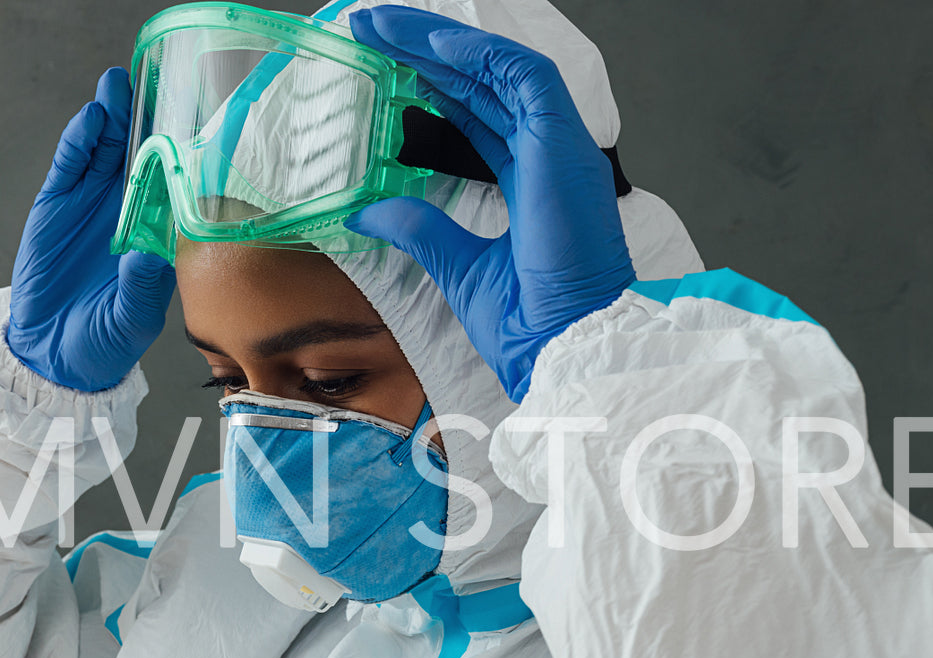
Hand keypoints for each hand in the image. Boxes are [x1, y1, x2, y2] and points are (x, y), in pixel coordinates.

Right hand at [8, 67, 174, 391]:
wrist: (54, 353)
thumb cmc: (105, 342)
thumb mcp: (132, 319)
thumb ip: (142, 286)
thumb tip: (150, 252)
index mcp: (158, 237)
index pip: (175, 187)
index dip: (183, 155)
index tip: (199, 123)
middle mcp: (129, 213)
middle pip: (143, 156)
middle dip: (151, 119)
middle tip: (161, 82)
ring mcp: (93, 205)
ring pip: (108, 151)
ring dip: (116, 117)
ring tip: (120, 84)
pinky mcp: (57, 204)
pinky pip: (70, 165)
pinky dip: (80, 141)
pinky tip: (91, 118)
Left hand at [345, 7, 634, 402]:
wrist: (563, 350)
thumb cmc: (531, 324)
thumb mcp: (457, 266)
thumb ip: (419, 229)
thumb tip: (369, 212)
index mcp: (532, 185)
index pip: (480, 115)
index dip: (435, 86)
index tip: (388, 67)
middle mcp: (549, 158)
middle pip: (484, 84)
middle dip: (427, 52)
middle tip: (372, 29)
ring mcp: (560, 149)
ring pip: (501, 69)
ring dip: (442, 42)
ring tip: (385, 25)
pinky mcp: (563, 147)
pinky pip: (524, 78)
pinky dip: (478, 56)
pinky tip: (430, 45)